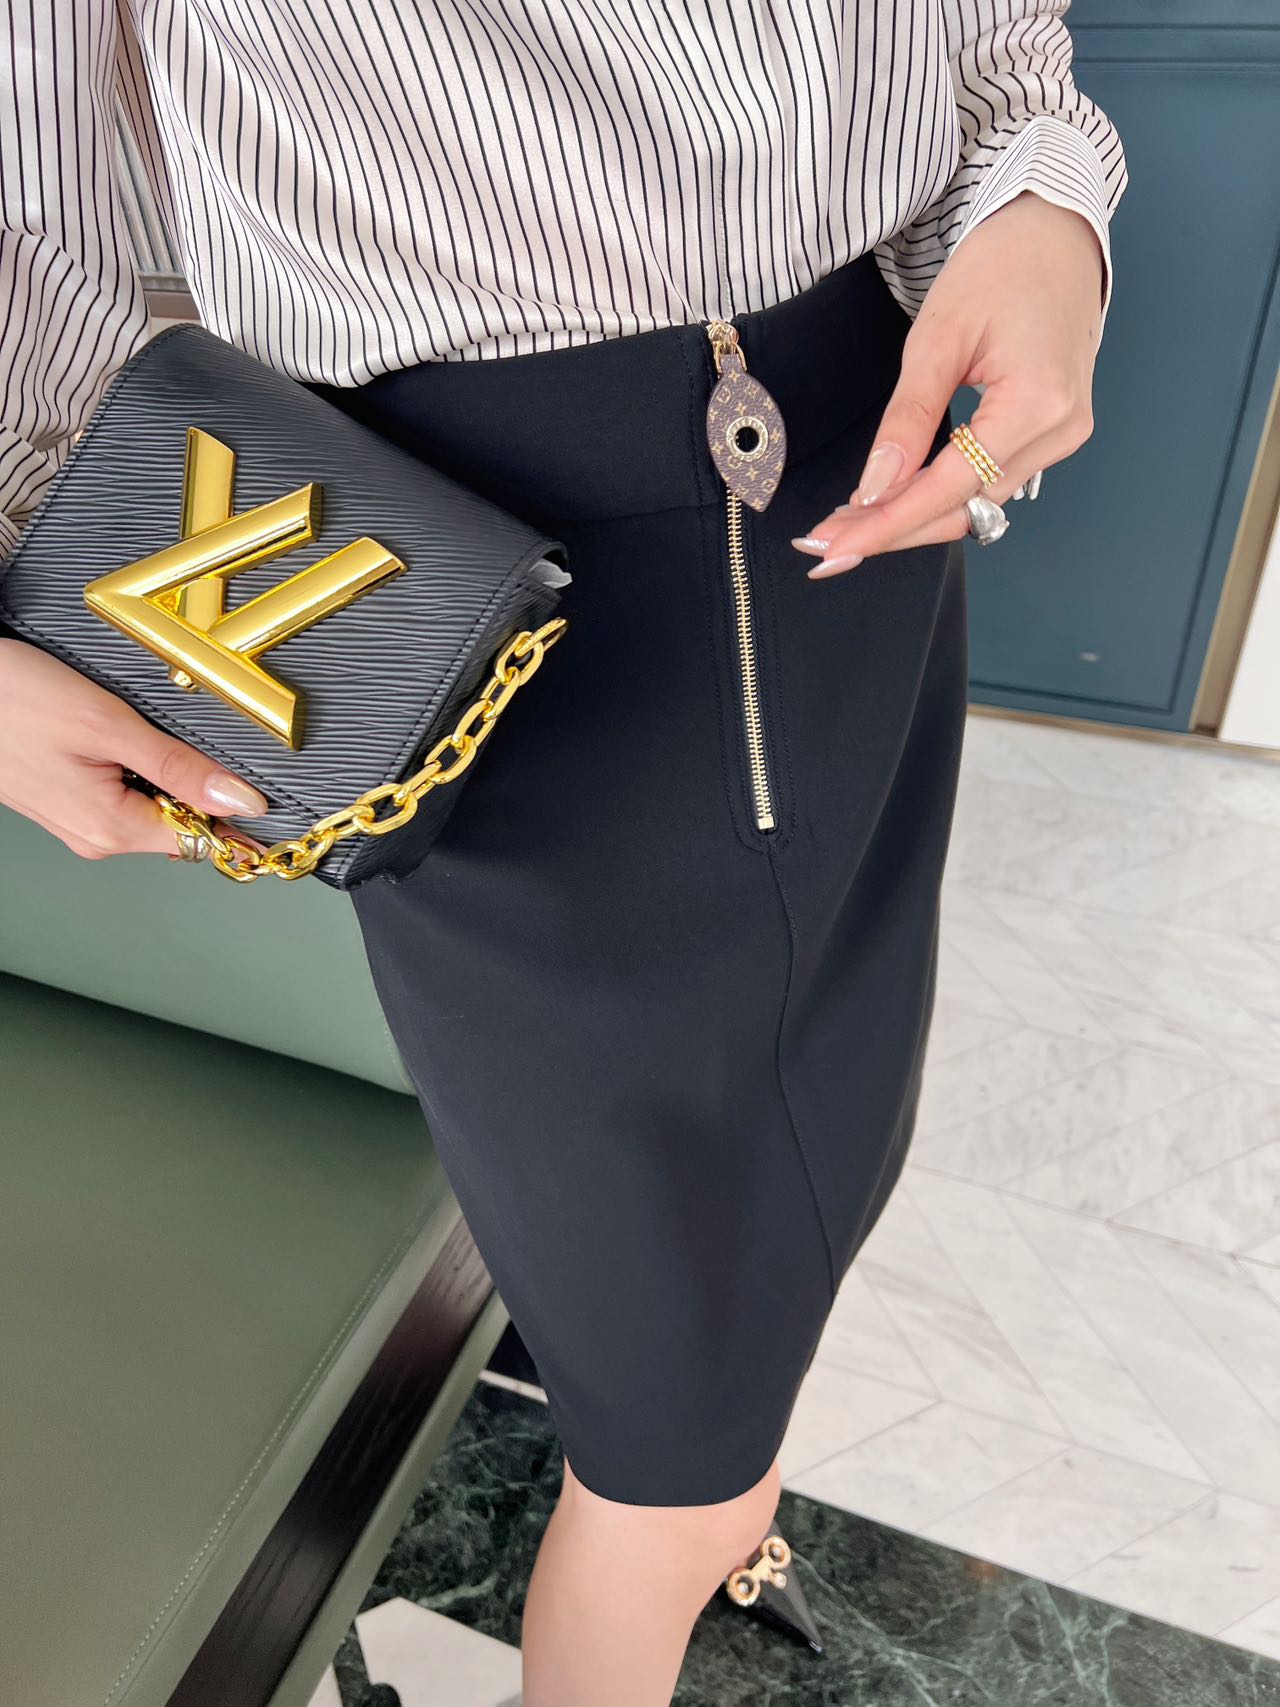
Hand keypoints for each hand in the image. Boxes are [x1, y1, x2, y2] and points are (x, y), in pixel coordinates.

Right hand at [0, 638, 266, 858]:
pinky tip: (113, 731)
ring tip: (133, 726)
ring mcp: (75, 821)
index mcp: (109, 828)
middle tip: (181, 734)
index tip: (263, 795)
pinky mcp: (63, 799)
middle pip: (177, 824)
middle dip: (194, 786)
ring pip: (148, 805)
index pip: (199, 841)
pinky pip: (119, 792)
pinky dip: (132, 765)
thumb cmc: (13, 697)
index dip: (234, 820)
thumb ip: (180, 768)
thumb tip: (242, 802)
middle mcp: (93, 837)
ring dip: (162, 771)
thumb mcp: (109, 725)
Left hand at [793, 192, 1104, 575]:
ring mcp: (1062, 438)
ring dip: (910, 519)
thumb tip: (874, 489)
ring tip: (847, 526)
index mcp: (1039, 404)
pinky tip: (892, 500)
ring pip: (975, 506)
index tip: (832, 547)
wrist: (1055, 234)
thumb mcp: (937, 337)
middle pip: (962, 510)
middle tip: (823, 545)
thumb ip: (906, 419)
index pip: (949, 488)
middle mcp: (1060, 432)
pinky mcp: (1053, 435)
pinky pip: (989, 484)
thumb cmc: (1000, 266)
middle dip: (890, 531)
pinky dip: (938, 497)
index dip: (886, 524)